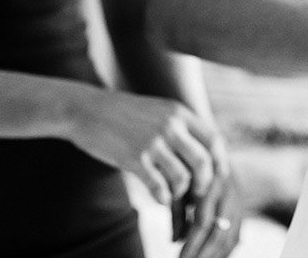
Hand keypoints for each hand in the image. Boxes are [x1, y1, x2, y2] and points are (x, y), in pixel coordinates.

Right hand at [67, 87, 225, 207]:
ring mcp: (152, 142)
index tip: (218, 176)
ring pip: (182, 178)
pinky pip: (158, 187)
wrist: (88, 109)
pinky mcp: (133, 158)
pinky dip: (163, 198)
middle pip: (203, 162)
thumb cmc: (124, 113)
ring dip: (180, 192)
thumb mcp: (158, 109)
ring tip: (173, 193)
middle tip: (198, 192)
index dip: (220, 162)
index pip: (213, 140)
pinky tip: (159, 198)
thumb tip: (203, 150)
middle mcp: (170, 125)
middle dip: (205, 183)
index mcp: (179, 112)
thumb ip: (180, 125)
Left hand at [178, 171, 243, 257]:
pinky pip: (235, 238)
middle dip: (202, 255)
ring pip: (229, 239)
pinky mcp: (241, 211)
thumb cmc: (190, 167)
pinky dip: (223, 253)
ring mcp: (237, 203)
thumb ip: (176, 208)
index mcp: (211, 184)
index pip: (203, 222)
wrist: (215, 152)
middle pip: (219, 234)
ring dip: (213, 256)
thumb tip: (174, 241)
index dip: (191, 244)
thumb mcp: (181, 181)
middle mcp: (228, 194)